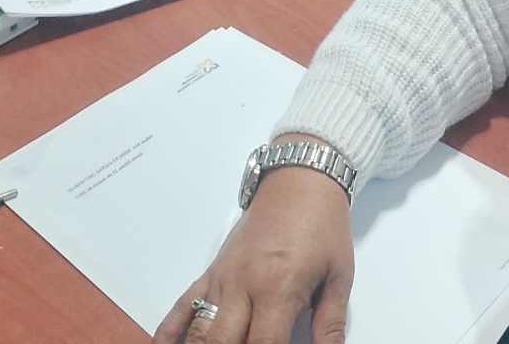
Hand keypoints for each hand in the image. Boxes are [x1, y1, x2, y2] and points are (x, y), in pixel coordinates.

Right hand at [154, 156, 352, 343]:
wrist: (300, 179)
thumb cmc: (322, 224)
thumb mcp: (338, 276)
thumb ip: (331, 326)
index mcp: (278, 287)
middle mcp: (243, 284)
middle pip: (223, 342)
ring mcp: (223, 277)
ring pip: (199, 329)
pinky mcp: (212, 270)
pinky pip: (183, 304)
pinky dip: (170, 330)